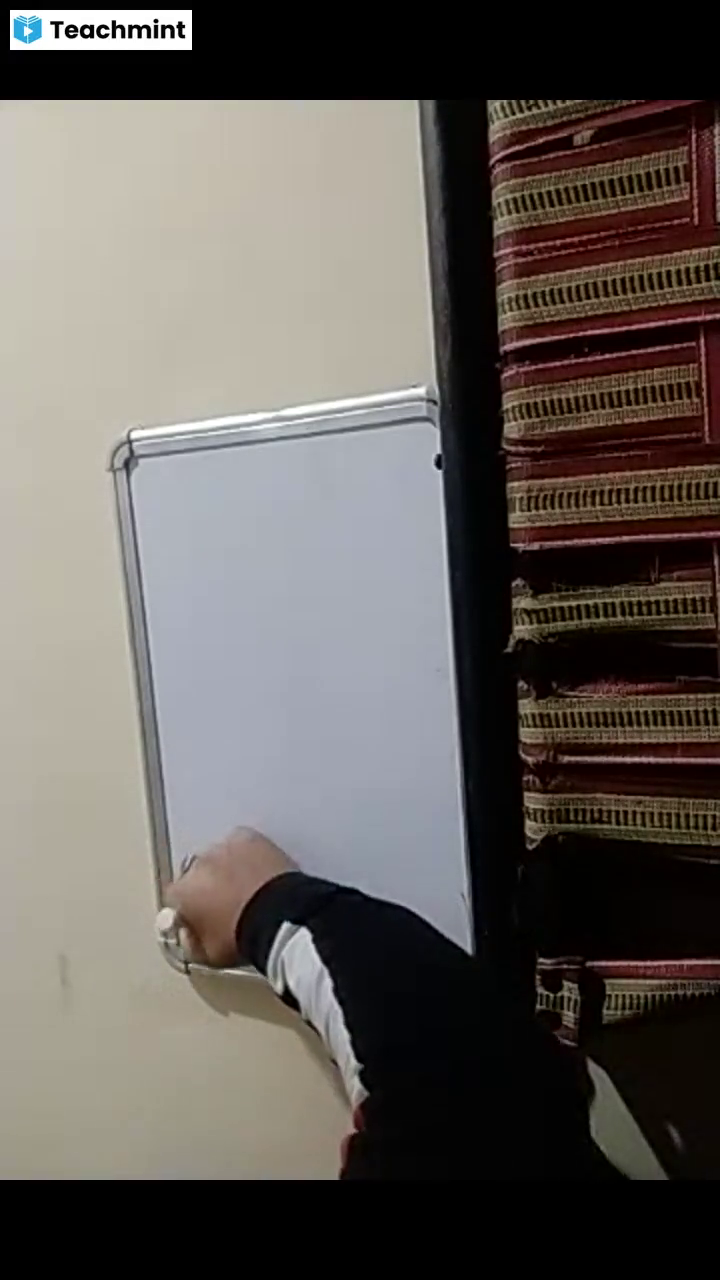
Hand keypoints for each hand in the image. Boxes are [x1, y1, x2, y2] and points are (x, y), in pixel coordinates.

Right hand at [164, 827, 296, 966]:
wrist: (280, 917)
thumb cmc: (244, 936)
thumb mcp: (210, 955)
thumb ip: (192, 943)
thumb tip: (190, 937)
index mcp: (183, 893)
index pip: (175, 897)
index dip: (188, 908)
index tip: (201, 917)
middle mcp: (197, 865)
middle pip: (196, 873)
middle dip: (208, 886)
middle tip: (228, 904)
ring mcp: (223, 848)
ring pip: (219, 856)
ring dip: (227, 868)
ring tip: (248, 888)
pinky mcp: (247, 837)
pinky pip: (242, 844)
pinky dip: (247, 854)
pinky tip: (259, 871)